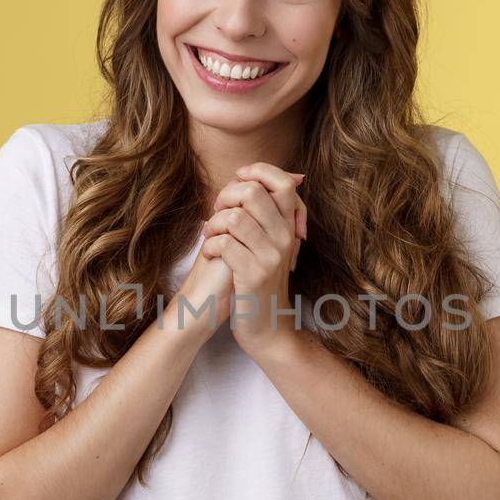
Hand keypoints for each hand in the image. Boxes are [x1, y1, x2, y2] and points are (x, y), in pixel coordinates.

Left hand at [199, 162, 307, 355]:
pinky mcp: (254, 275)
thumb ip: (260, 210)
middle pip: (253, 193)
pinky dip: (210, 246)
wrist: (266, 326)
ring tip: (211, 235)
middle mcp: (285, 238)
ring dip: (214, 223)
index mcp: (289, 226)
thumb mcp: (267, 244)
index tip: (237, 180)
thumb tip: (248, 175)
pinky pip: (225, 243)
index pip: (283, 182)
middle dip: (226, 197)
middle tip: (217, 212)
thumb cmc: (257, 280)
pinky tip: (210, 254)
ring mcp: (271, 257)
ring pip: (235, 217)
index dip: (257, 172)